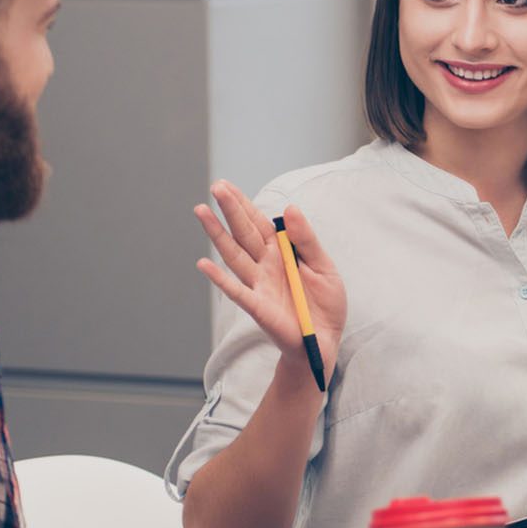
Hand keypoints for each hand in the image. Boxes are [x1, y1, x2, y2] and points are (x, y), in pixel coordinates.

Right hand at [194, 182, 347, 378]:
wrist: (325, 341)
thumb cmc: (324, 305)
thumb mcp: (324, 267)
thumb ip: (307, 239)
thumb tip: (290, 208)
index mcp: (281, 252)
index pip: (258, 223)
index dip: (243, 204)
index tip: (226, 186)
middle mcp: (265, 265)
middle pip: (243, 232)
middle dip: (230, 209)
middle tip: (215, 186)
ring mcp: (259, 285)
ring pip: (234, 254)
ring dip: (217, 234)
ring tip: (201, 212)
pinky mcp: (258, 306)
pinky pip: (236, 291)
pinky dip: (219, 279)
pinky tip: (203, 264)